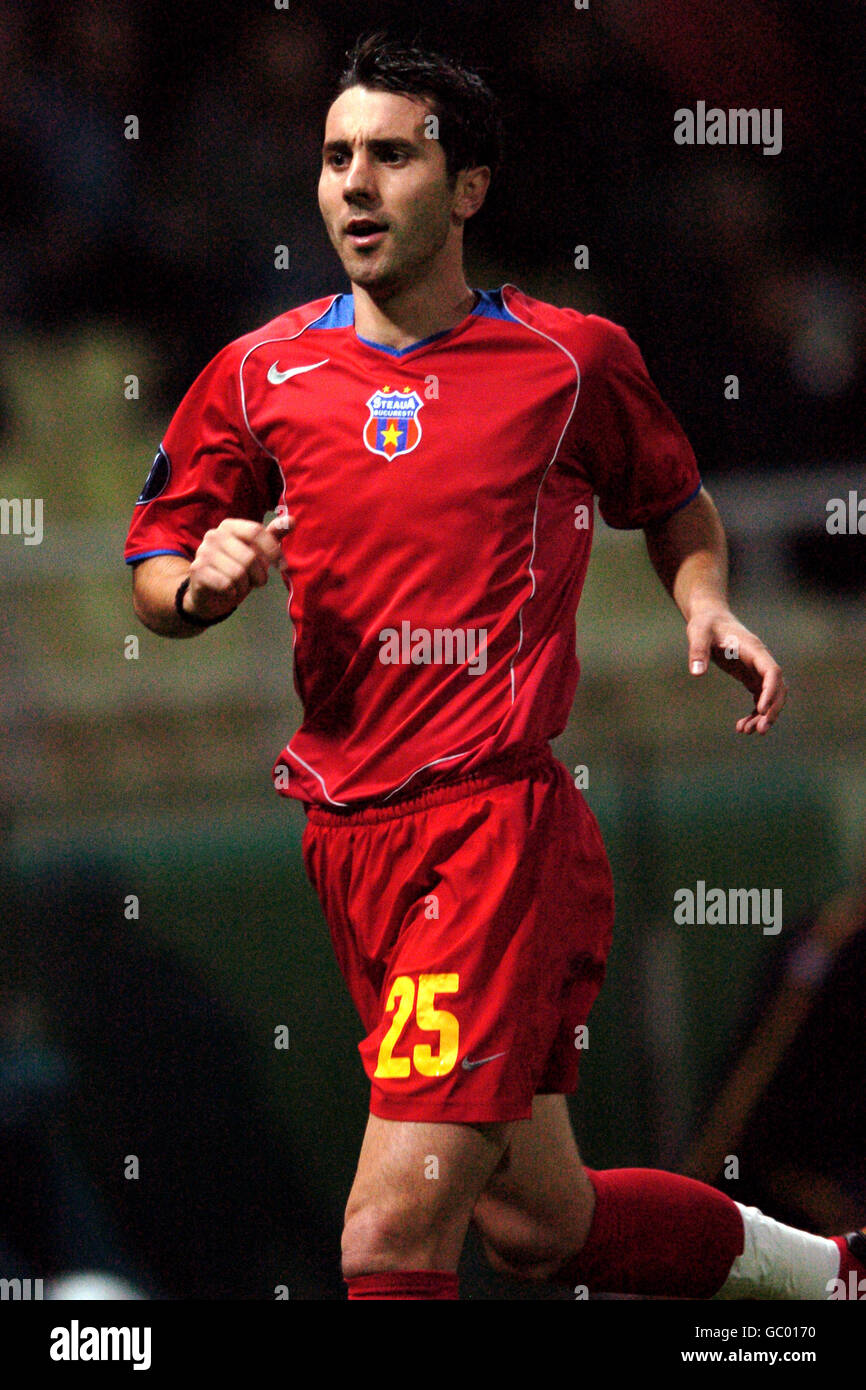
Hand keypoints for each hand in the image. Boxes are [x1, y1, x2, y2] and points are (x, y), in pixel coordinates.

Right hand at [185, 512, 293, 620]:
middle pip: (250, 556)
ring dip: (246, 586)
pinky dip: (233, 592)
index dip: (273, 550)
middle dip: (260, 575)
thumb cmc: (237, 568)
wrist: (209, 592)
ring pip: (238, 573)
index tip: (282, 566)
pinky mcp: (197, 570)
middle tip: (258, 581)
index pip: (256, 531)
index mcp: (230, 526)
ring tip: (242, 586)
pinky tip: (229, 590)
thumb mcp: (257, 552)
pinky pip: (226, 584)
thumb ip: (273, 536)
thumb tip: (292, 520)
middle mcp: (214, 535)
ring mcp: (203, 552)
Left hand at [686, 606, 786, 733]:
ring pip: (770, 696)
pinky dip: (755, 713)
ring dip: (763, 715)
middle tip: (760, 730)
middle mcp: (760, 660)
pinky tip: (742, 726)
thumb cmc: (705, 623)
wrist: (710, 618)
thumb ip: (697, 650)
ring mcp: (757, 669)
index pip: (772, 672)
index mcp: (753, 649)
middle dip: (772, 710)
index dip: (771, 691)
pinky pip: (760, 698)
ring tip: (746, 731)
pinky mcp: (750, 676)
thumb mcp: (698, 633)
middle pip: (778, 688)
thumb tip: (696, 673)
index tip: (762, 709)